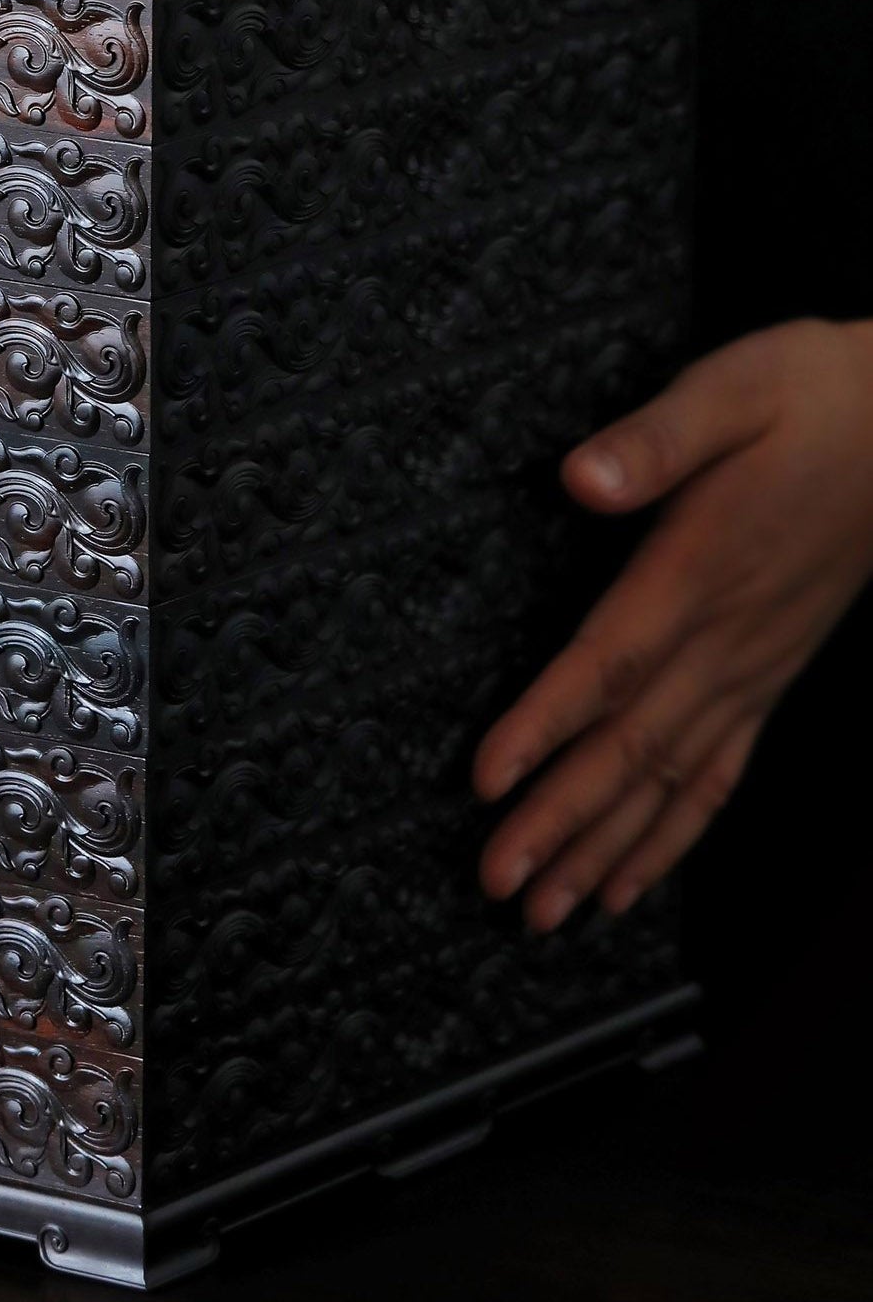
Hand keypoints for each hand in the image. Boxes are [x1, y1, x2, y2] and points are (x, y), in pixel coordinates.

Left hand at [475, 318, 872, 928]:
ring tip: (545, 914)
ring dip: (605, 850)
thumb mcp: (733, 388)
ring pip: (672, 779)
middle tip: (496, 884)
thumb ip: (655, 438)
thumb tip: (581, 476)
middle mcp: (728, 637)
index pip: (608, 663)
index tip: (487, 781)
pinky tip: (629, 884)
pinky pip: (720, 774)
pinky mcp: (770, 675)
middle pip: (631, 747)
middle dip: (559, 822)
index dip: (544, 725)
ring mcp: (754, 667)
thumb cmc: (813, 396)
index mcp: (702, 568)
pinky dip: (673, 837)